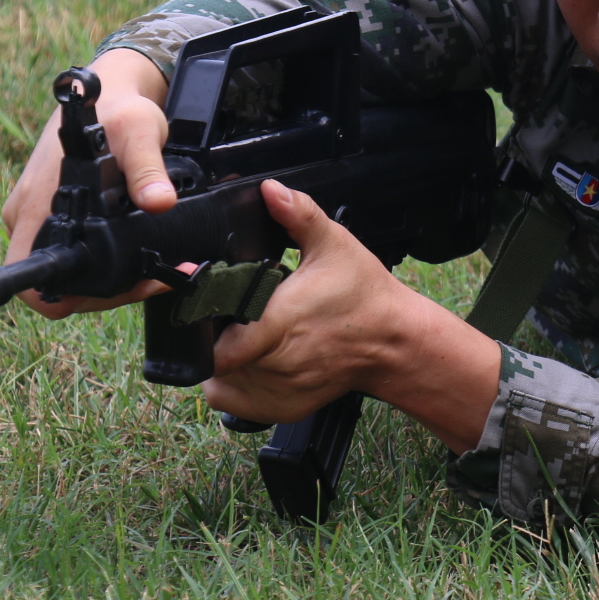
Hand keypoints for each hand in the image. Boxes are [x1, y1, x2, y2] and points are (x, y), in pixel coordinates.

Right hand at [0, 47, 176, 318]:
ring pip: (71, 275)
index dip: (67, 297)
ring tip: (162, 272)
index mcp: (35, 207)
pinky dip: (111, 265)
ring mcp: (40, 219)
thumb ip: (147, 168)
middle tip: (159, 280)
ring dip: (114, 281)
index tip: (119, 290)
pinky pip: (78, 255)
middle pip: (57, 287)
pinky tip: (148, 260)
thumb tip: (159, 202)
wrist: (111, 92)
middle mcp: (29, 218)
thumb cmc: (118, 110)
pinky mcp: (58, 217)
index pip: (31, 280)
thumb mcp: (138, 132)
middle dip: (108, 292)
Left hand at [202, 180, 500, 452]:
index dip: (204, 324)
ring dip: (223, 357)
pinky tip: (250, 357)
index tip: (212, 306)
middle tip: (236, 312)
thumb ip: (298, 215)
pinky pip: (232, 400)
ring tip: (247, 332)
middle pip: (215, 356)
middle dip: (217, 333)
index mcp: (278, 323)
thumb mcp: (334, 245)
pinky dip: (231, 382)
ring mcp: (277, 390)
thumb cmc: (364, 295)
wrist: (394, 341)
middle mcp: (275, 364)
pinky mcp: (281, 409)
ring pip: (219, 379)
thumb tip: (271, 190)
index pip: (215, 343)